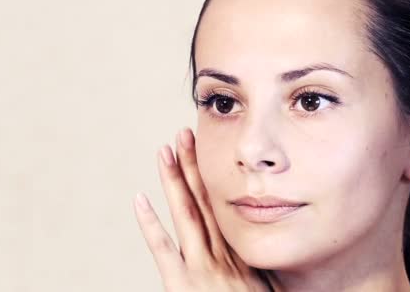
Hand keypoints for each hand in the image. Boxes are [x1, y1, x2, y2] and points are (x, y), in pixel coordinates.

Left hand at [133, 127, 272, 291]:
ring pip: (186, 215)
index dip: (214, 179)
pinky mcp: (181, 285)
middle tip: (185, 134)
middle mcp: (222, 255)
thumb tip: (266, 248)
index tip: (207, 153)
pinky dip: (150, 225)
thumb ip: (263, 268)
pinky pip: (163, 250)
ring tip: (166, 151)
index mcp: (242, 255)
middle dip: (194, 167)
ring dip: (175, 181)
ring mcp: (200, 269)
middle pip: (205, 202)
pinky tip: (139, 200)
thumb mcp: (271, 291)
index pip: (225, 207)